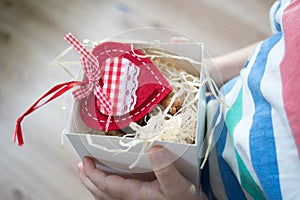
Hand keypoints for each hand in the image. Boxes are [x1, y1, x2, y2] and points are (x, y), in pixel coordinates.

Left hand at [77, 146, 198, 199]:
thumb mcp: (178, 185)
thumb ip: (166, 169)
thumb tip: (154, 149)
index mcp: (136, 195)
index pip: (107, 185)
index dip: (93, 173)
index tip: (86, 160)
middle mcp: (133, 199)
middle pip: (102, 192)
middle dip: (89, 179)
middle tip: (81, 166)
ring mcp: (136, 199)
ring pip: (108, 195)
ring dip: (96, 183)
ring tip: (89, 173)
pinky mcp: (142, 198)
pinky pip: (117, 194)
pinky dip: (108, 186)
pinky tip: (111, 180)